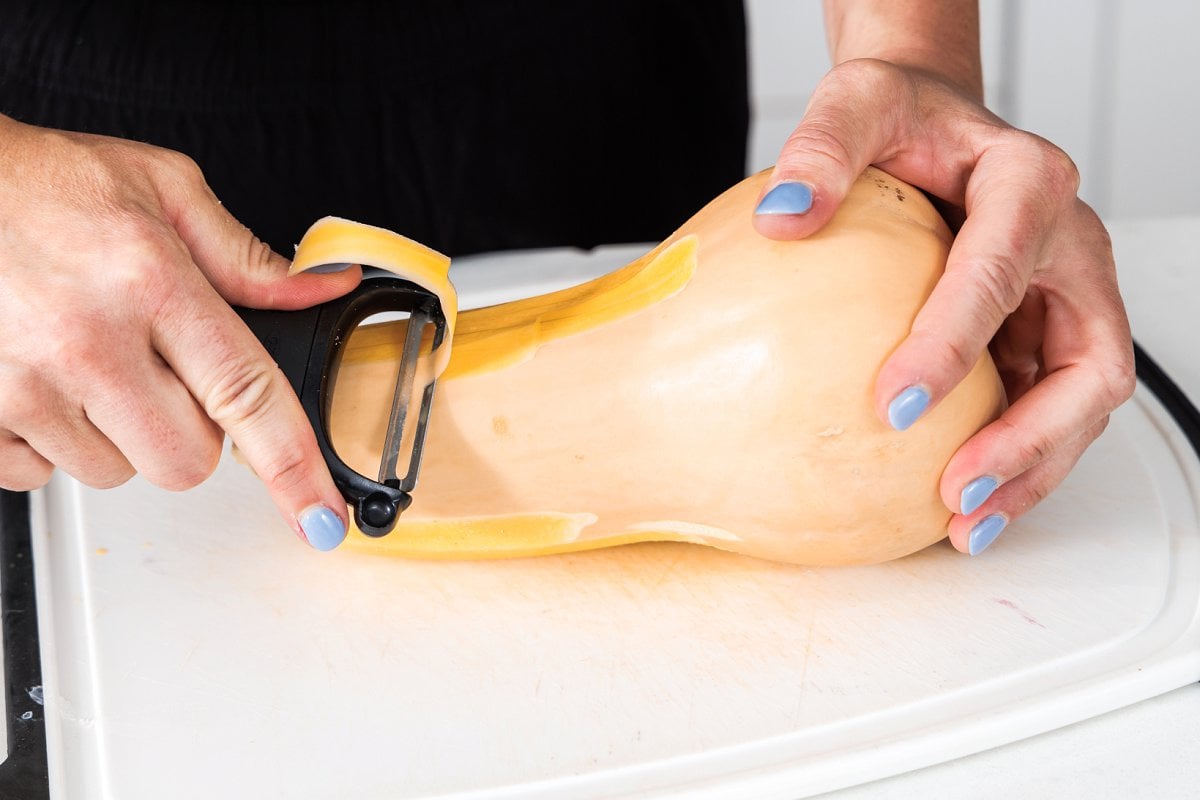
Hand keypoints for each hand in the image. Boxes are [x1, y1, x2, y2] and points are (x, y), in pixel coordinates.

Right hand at [0, 117, 360, 549]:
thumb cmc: (40, 184)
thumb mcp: (160, 188)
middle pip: (186, 460)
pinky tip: (43, 379)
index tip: (321, 520)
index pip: (245, 393)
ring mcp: (23, 384)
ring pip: (116, 471)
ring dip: (118, 434)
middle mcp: (88, 340)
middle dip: (191, 432)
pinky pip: (39, 475)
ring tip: (88, 361)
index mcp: (150, 281)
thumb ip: (245, 256)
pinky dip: (51, 442)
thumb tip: (321, 286)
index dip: (293, 466)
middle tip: (159, 372)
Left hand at [753, 60, 1134, 554]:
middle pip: (1087, 362)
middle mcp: (1067, 246)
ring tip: (965, 525)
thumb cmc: (900, 115)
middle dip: (1030, 438)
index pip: (1001, 273)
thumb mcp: (856, 105)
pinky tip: (957, 503)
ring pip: (1079, 401)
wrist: (927, 121)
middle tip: (956, 491)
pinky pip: (1044, 406)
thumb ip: (822, 148)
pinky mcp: (1042, 333)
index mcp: (1029, 184)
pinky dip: (1013, 460)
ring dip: (1031, 470)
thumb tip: (783, 217)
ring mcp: (1063, 297)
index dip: (955, 346)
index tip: (893, 406)